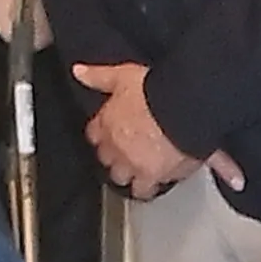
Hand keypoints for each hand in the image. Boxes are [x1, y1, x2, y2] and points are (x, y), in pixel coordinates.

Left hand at [75, 62, 209, 199]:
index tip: (110, 134)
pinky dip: (148, 187)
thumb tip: (78, 72)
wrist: (182, 109)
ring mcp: (131, 163)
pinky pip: (144, 190)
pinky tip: (154, 182)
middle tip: (129, 152)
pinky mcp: (151, 176)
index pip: (94, 134)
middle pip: (107, 159)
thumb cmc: (156, 91)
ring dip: (128, 173)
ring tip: (139, 169)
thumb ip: (98, 76)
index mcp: (106, 123)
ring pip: (121, 177)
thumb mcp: (123, 75)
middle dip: (115, 157)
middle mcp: (115, 146)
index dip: (103, 135)